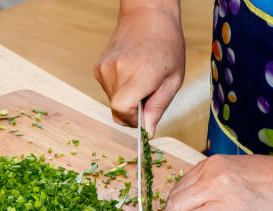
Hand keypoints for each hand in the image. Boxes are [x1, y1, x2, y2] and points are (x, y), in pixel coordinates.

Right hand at [93, 1, 184, 135]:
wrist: (147, 16)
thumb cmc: (166, 45)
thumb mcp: (174, 79)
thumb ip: (158, 107)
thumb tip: (147, 131)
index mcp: (140, 74)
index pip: (123, 110)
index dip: (133, 119)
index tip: (145, 115)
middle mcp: (118, 71)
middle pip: (118, 111)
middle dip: (133, 111)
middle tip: (149, 94)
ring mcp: (104, 69)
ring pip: (113, 102)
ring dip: (127, 99)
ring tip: (141, 79)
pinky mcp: (98, 68)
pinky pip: (109, 91)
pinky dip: (120, 89)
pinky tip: (131, 73)